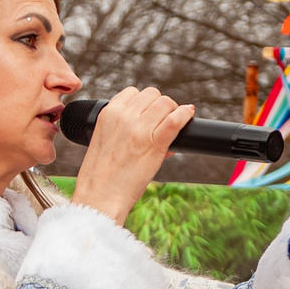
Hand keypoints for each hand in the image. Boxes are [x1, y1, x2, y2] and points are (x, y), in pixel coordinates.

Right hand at [70, 87, 192, 224]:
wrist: (100, 195)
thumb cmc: (101, 175)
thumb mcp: (104, 141)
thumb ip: (123, 129)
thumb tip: (150, 124)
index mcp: (108, 113)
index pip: (133, 92)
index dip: (144, 102)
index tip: (148, 114)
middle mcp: (124, 116)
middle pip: (152, 94)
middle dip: (159, 106)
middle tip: (161, 122)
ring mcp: (140, 128)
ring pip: (165, 103)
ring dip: (172, 111)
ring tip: (172, 125)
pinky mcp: (154, 143)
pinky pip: (176, 119)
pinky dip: (185, 115)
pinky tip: (188, 114)